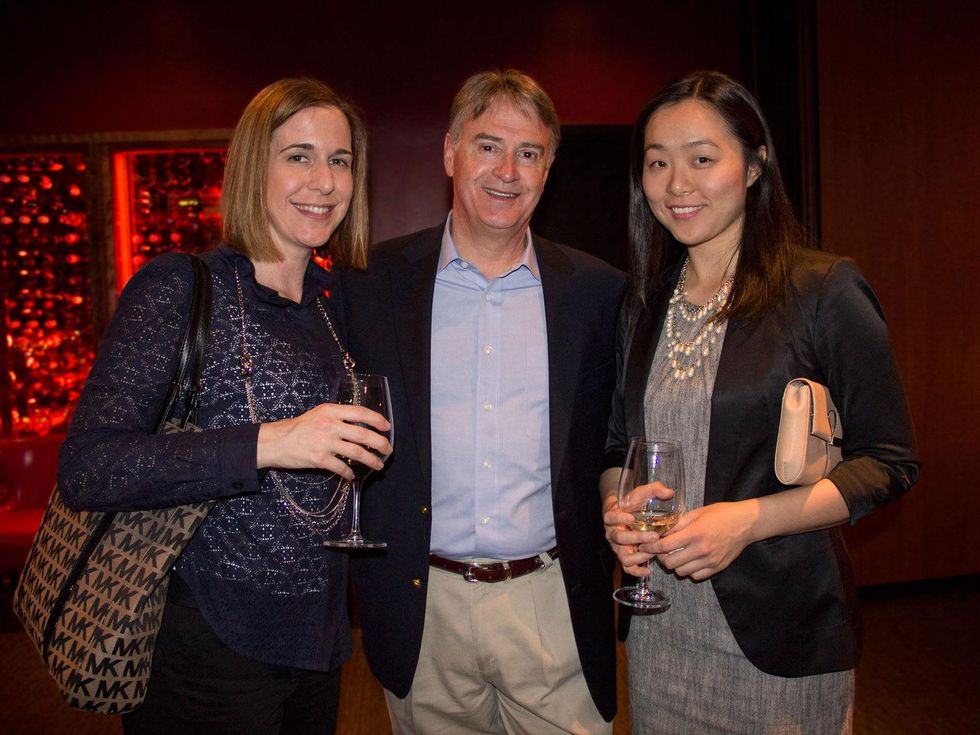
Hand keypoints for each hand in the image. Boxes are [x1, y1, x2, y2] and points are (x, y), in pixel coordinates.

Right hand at [257, 402, 392, 479]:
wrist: (276, 441)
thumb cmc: (298, 427)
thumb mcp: (318, 414)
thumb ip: (337, 416)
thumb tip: (359, 424)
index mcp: (331, 411)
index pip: (360, 413)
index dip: (377, 420)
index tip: (387, 427)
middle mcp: (329, 424)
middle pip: (363, 435)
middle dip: (380, 443)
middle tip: (388, 450)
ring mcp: (325, 442)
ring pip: (356, 453)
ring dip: (371, 460)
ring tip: (378, 465)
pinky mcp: (319, 459)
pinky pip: (341, 468)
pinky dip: (349, 473)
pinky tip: (352, 476)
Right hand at [603, 493, 657, 577]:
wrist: (627, 515)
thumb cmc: (633, 504)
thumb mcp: (641, 494)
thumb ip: (654, 489)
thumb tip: (669, 493)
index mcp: (613, 517)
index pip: (609, 517)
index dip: (618, 518)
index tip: (631, 518)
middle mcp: (612, 533)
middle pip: (619, 538)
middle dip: (637, 538)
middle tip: (654, 536)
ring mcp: (618, 547)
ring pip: (623, 556)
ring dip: (639, 556)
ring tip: (653, 553)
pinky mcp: (625, 557)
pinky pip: (627, 568)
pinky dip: (637, 571)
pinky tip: (649, 570)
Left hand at [640, 501, 756, 580]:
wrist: (746, 523)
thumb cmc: (721, 514)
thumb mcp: (697, 513)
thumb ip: (678, 524)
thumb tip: (660, 532)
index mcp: (695, 533)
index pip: (665, 546)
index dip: (651, 547)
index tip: (644, 545)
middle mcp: (702, 549)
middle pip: (670, 563)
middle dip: (661, 557)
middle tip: (661, 551)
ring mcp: (710, 561)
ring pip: (681, 572)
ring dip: (675, 565)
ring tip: (675, 555)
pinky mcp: (717, 568)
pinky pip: (695, 576)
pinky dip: (689, 570)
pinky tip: (689, 560)